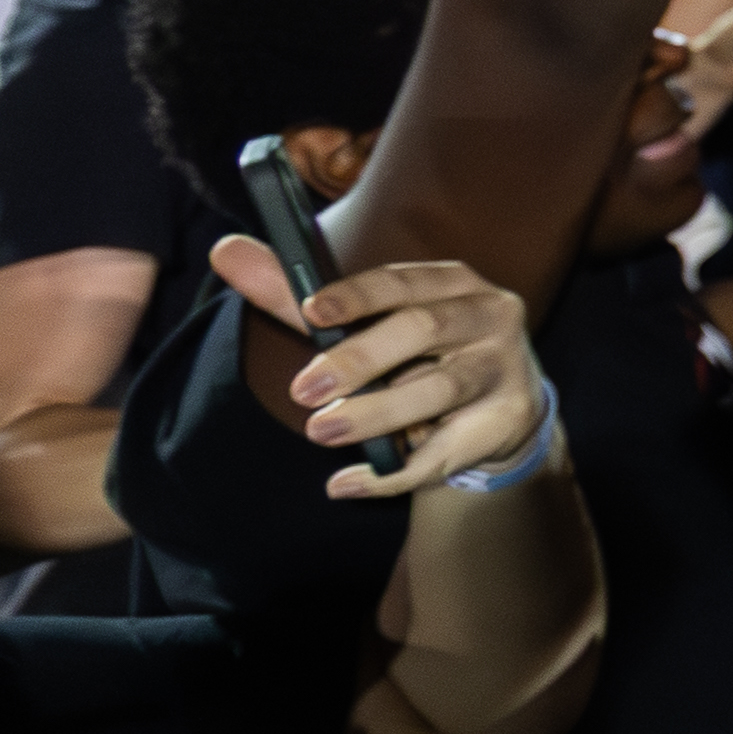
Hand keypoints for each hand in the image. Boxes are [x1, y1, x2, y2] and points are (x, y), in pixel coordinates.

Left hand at [206, 243, 554, 500]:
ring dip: (375, 413)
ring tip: (321, 431)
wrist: (500, 408)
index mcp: (452, 283)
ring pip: (440, 390)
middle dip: (360, 358)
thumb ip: (295, 294)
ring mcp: (503, 369)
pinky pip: (446, 453)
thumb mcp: (364, 324)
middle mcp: (488, 317)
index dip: (357, 295)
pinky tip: (346, 483)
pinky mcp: (507, 420)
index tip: (311, 310)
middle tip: (303, 390)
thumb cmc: (417, 355)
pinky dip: (393, 473)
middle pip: (424, 329)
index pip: (402, 281)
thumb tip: (225, 250)